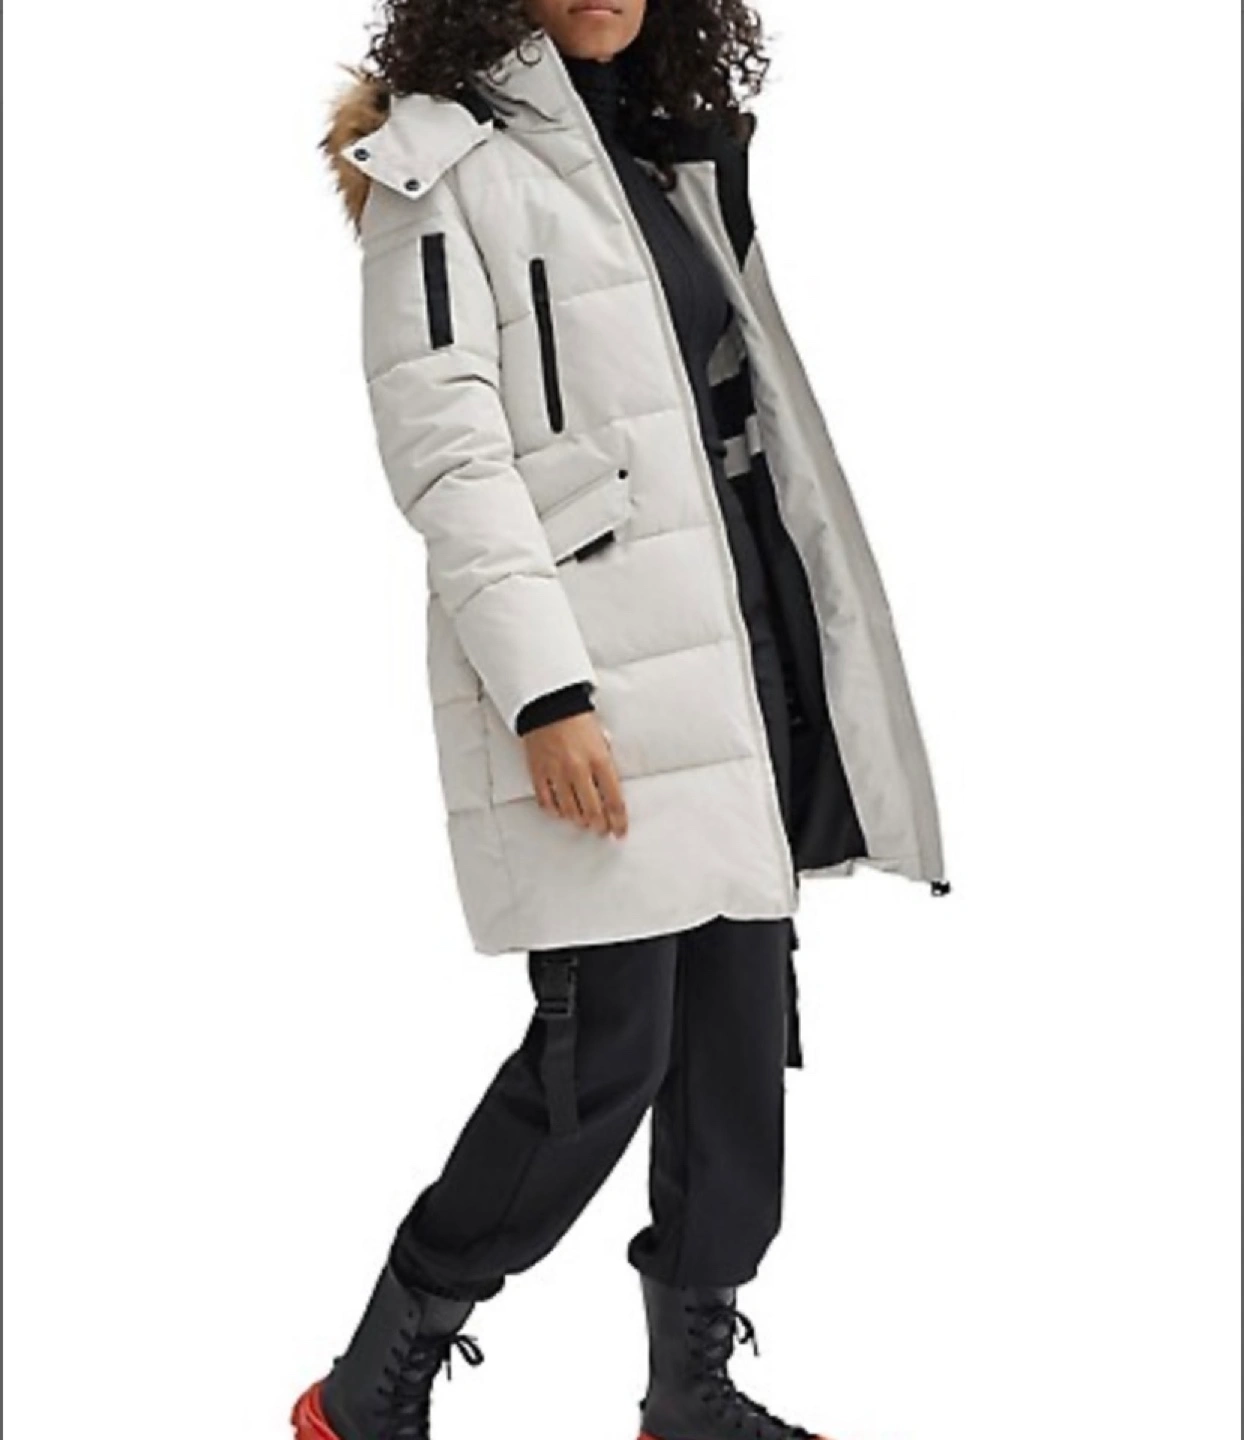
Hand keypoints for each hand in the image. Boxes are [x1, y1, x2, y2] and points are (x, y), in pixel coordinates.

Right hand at [523, 712, 628, 838]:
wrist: (549, 704)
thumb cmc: (577, 719)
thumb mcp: (602, 740)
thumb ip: (606, 766)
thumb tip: (610, 791)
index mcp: (599, 760)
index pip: (613, 801)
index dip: (619, 821)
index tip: (620, 830)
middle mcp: (578, 769)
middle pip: (592, 812)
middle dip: (600, 826)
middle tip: (602, 829)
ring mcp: (557, 773)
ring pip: (570, 811)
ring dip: (579, 820)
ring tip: (584, 821)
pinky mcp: (539, 773)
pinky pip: (547, 803)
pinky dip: (556, 811)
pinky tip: (562, 811)